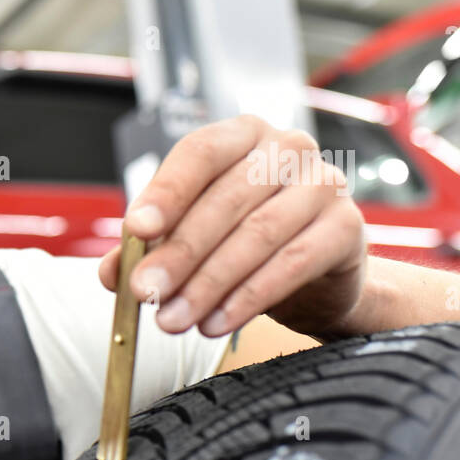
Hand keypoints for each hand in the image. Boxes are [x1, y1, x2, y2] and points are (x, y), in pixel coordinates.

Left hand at [98, 115, 367, 340]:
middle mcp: (286, 149)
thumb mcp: (191, 239)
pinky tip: (216, 322)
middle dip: (179, 253)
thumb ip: (148, 249)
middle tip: (146, 292)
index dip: (167, 190)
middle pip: (225, 200)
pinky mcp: (348, 227)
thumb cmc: (246, 242)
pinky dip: (249, 297)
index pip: (199, 152)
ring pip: (258, 235)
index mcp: (241, 137)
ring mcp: (324, 183)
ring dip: (208, 284)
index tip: (135, 229)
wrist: (318, 275)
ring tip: (173, 319)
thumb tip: (112, 272)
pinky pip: (293, 263)